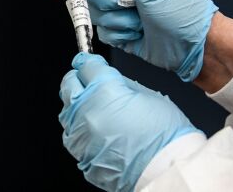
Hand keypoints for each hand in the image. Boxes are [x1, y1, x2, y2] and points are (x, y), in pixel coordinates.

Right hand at [49, 0, 217, 81]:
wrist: (196, 46)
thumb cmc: (182, 11)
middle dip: (106, 2)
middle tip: (127, 5)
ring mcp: (123, 11)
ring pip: (96, 14)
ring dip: (117, 21)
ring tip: (139, 22)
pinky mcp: (123, 32)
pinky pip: (105, 33)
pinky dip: (120, 35)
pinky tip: (137, 35)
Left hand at [59, 53, 199, 191]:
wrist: (166, 170)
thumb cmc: (164, 135)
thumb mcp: (148, 94)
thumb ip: (122, 83)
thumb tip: (108, 77)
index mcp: (104, 90)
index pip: (86, 66)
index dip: (90, 62)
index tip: (91, 63)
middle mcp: (86, 111)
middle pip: (69, 84)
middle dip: (78, 78)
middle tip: (88, 79)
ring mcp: (80, 136)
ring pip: (66, 110)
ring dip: (76, 104)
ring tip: (94, 106)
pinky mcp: (80, 155)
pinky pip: (72, 135)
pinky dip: (80, 128)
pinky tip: (96, 130)